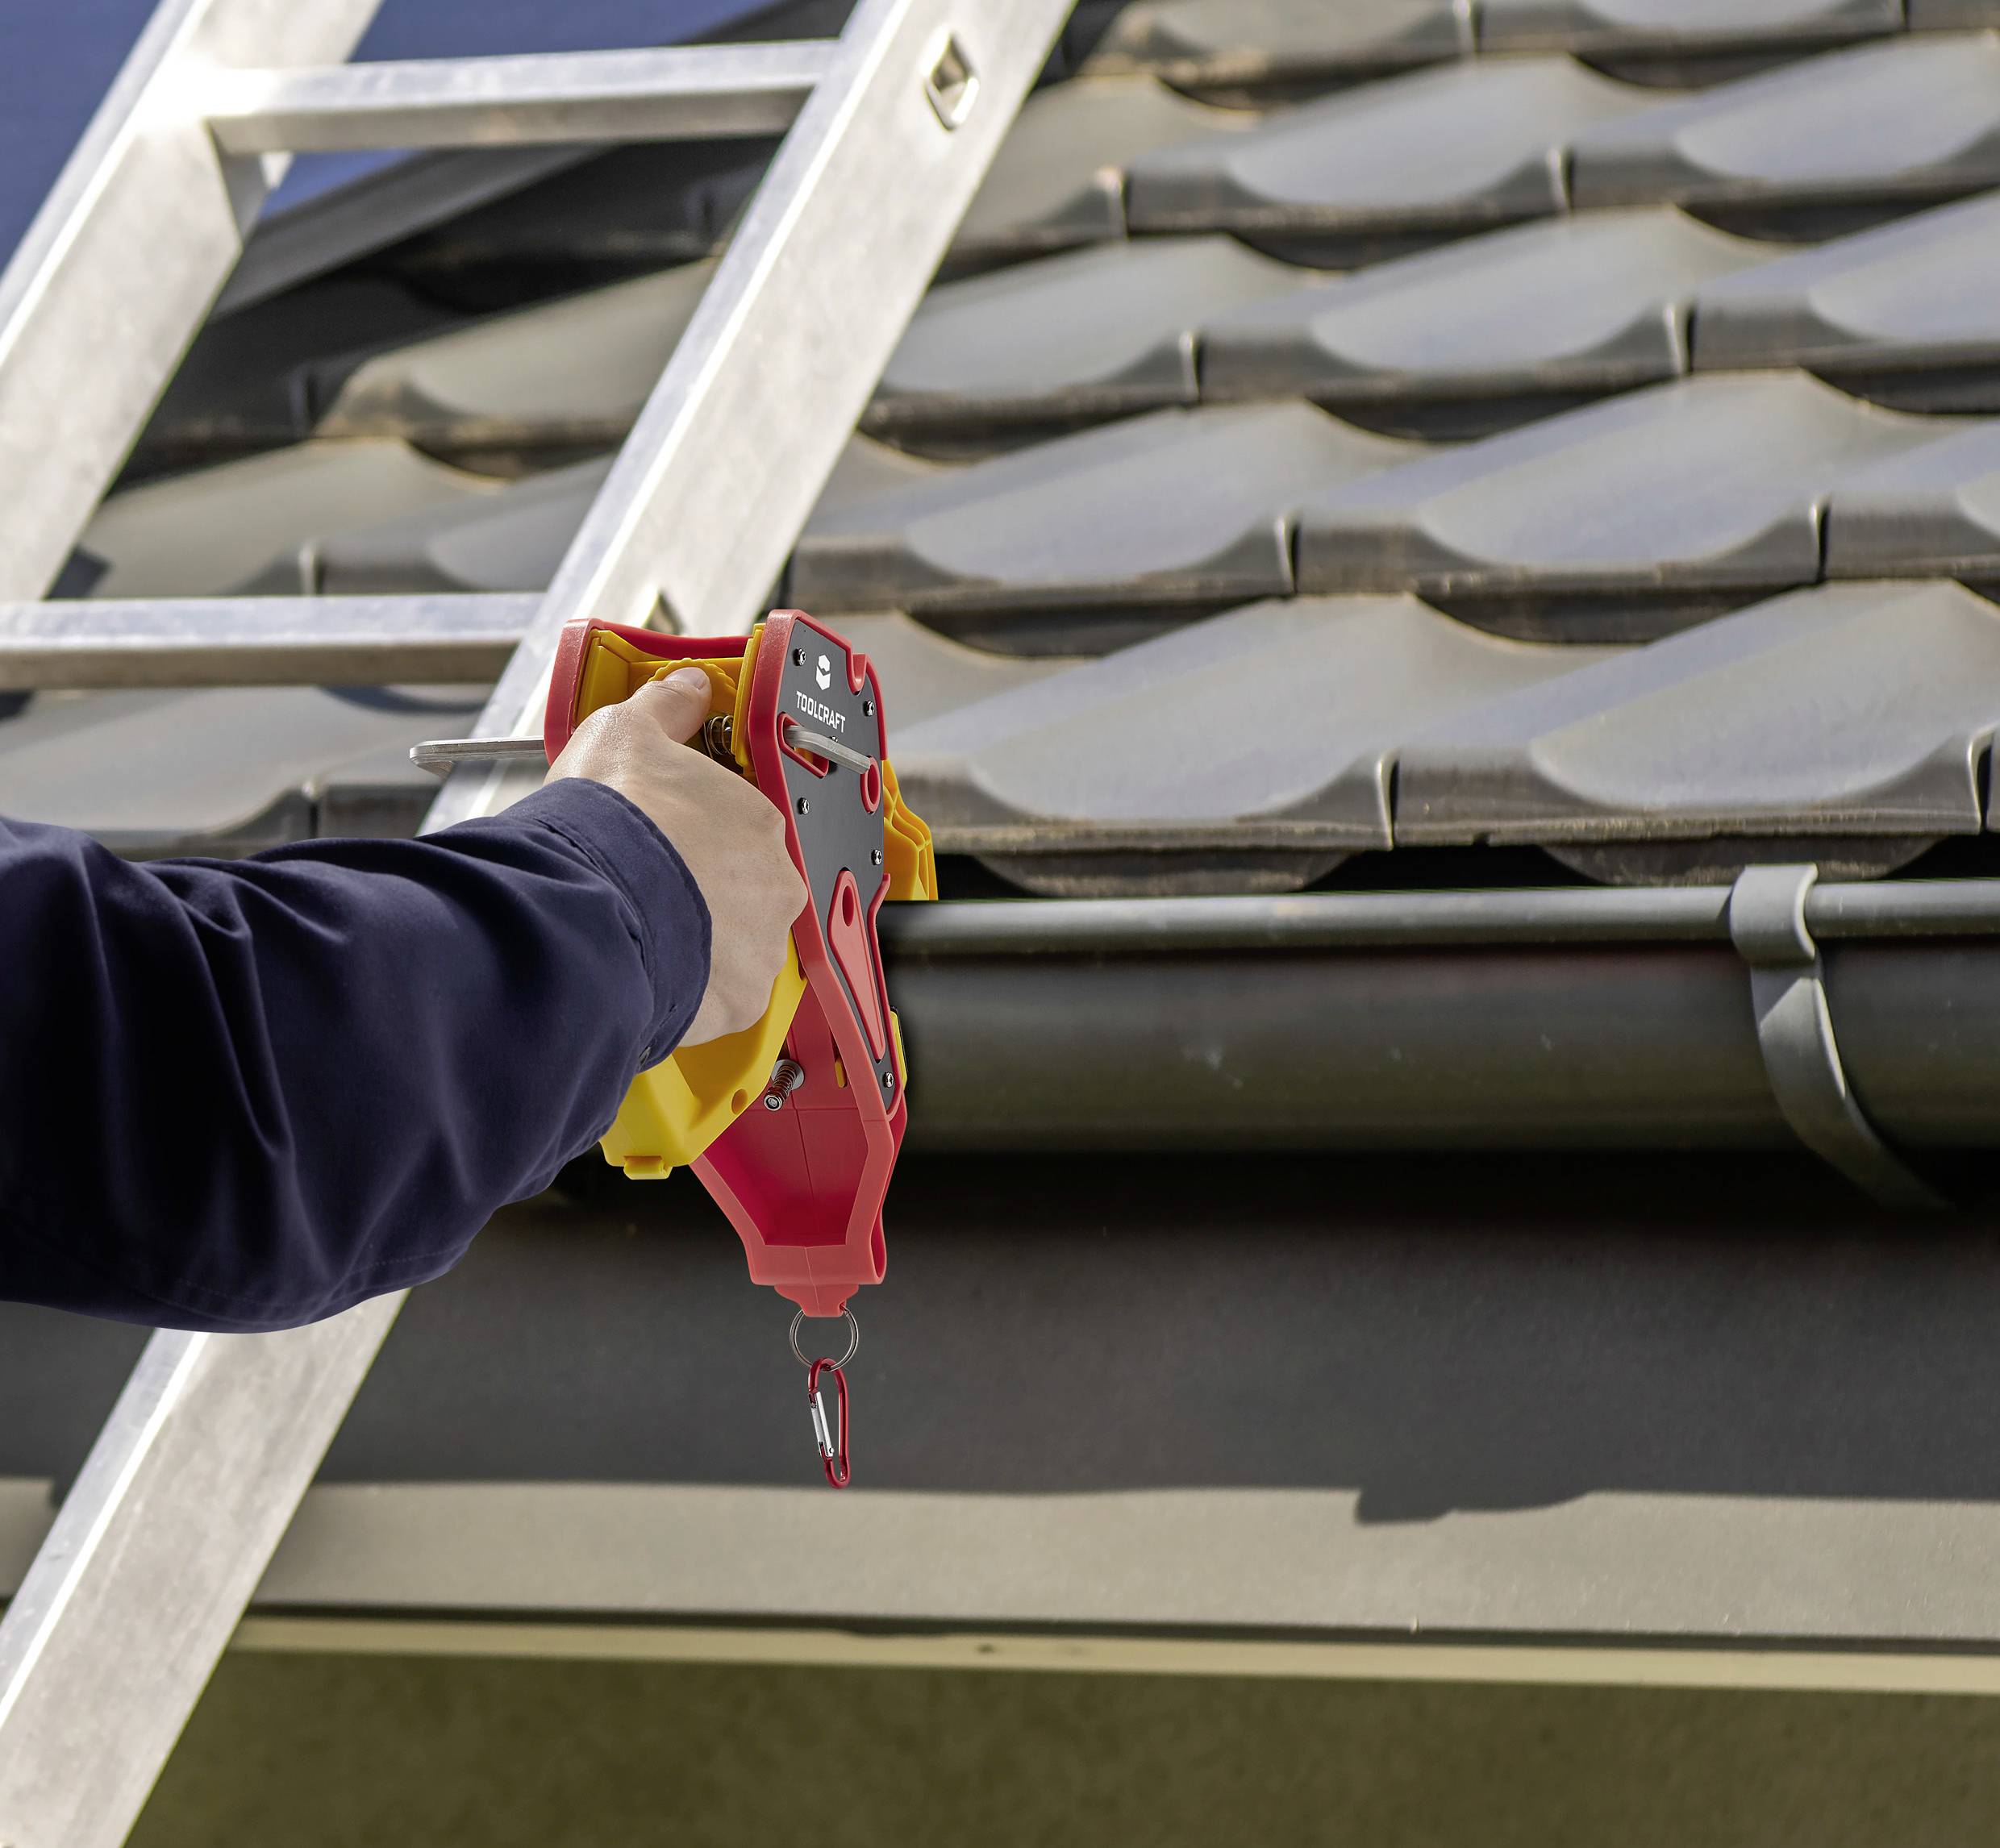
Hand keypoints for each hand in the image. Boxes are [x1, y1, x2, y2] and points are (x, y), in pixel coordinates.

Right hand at [546, 666, 806, 1046]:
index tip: (671, 835)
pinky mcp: (740, 1001)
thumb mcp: (626, 732)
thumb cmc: (608, 825)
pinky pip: (720, 994)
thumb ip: (665, 707)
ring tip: (645, 928)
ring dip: (700, 938)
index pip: (745, 823)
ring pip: (736, 943)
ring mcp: (762, 947)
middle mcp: (775, 885)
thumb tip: (686, 685)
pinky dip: (691, 987)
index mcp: (759, 819)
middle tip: (652, 883)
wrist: (584, 907)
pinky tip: (652, 967)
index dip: (702, 829)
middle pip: (746, 886)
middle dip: (704, 886)